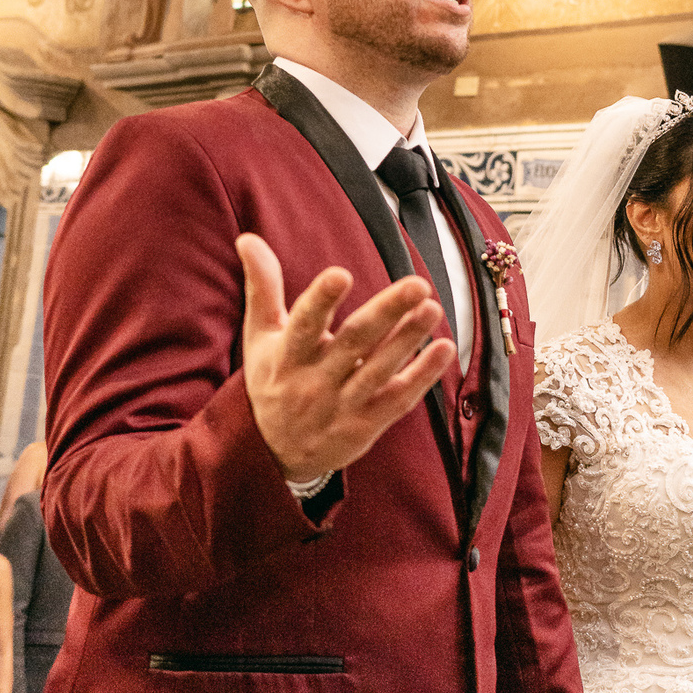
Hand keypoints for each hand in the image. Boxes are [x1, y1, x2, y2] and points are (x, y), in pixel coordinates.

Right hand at [237, 235, 457, 483]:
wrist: (271, 454)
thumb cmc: (271, 380)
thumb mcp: (260, 336)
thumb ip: (262, 287)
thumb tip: (248, 238)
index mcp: (286, 356)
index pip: (303, 325)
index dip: (321, 300)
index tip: (341, 274)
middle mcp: (315, 382)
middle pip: (354, 344)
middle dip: (386, 313)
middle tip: (417, 284)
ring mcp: (342, 406)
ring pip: (380, 371)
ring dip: (408, 339)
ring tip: (432, 307)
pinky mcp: (366, 425)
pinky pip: (398, 400)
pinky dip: (422, 376)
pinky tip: (444, 348)